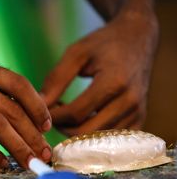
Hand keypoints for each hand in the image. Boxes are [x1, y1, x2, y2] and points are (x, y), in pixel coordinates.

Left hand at [41, 10, 157, 135]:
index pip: (75, 113)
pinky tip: (83, 119)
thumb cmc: (104, 43)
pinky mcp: (140, 119)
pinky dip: (93, 135)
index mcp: (114, 82)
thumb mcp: (76, 53)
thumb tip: (38, 104)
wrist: (138, 37)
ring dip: (76, 132)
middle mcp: (129, 101)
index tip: (43, 107)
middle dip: (62, 127)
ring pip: (97, 140)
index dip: (54, 115)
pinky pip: (111, 140)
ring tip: (65, 115)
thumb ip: (56, 79)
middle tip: (52, 115)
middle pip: (86, 131)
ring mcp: (137, 113)